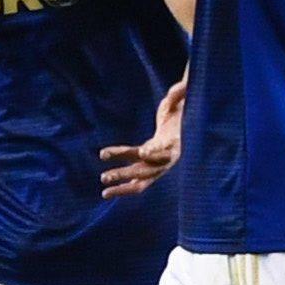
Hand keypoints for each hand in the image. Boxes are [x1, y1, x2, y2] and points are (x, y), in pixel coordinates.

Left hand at [100, 76, 186, 198]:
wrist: (181, 133)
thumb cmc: (177, 115)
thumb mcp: (177, 104)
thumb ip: (177, 96)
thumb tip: (176, 90)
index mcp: (174, 144)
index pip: (164, 150)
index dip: (154, 151)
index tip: (143, 152)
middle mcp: (166, 160)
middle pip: (146, 170)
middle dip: (125, 173)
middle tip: (105, 176)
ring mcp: (157, 168)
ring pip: (140, 180)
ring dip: (122, 183)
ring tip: (103, 187)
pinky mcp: (150, 171)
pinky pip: (137, 183)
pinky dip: (123, 187)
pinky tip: (106, 193)